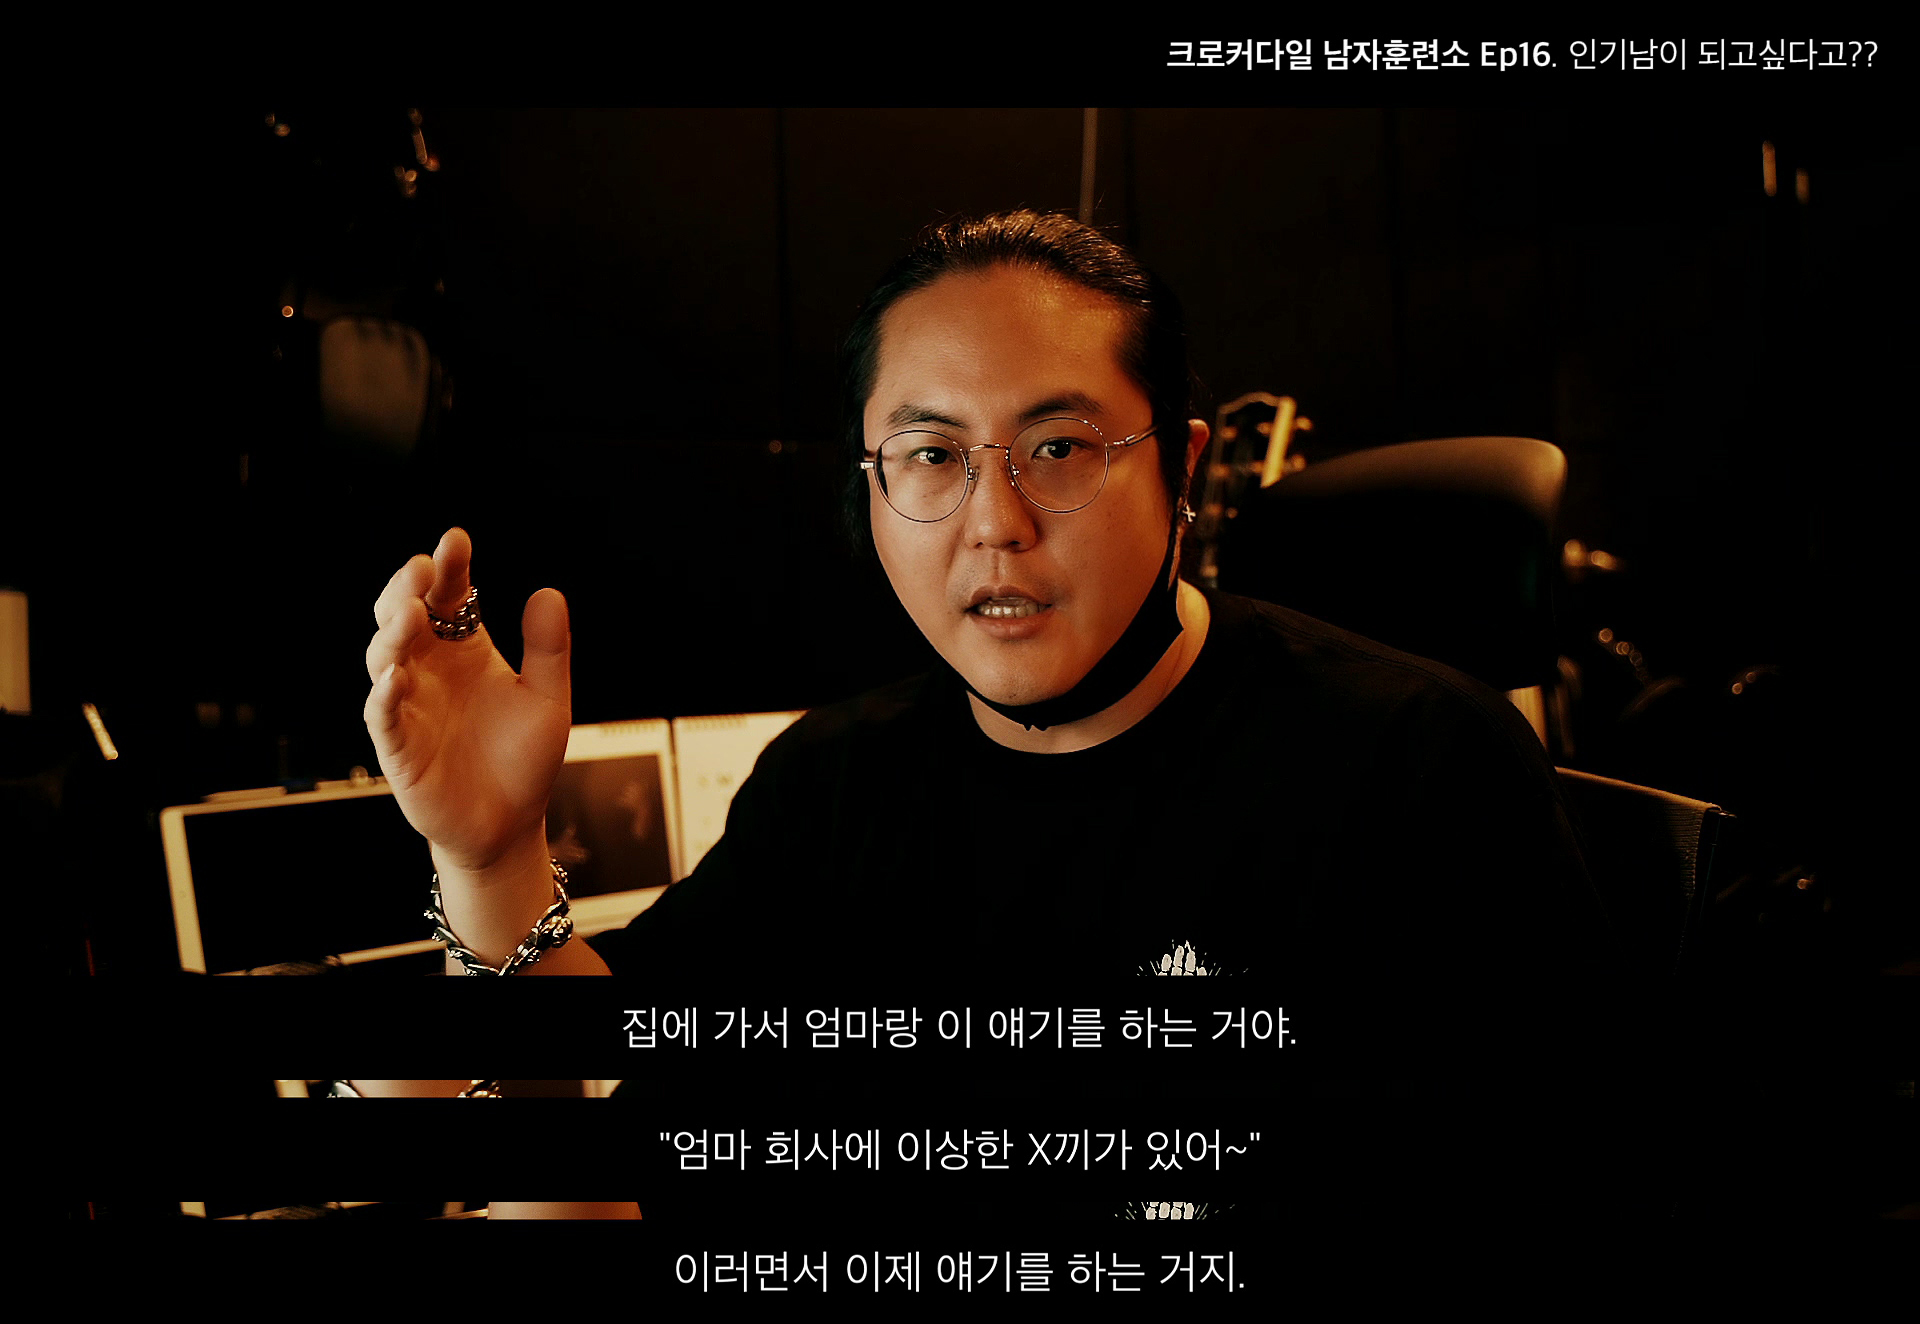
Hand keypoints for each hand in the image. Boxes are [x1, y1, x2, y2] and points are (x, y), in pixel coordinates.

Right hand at [364, 528, 570, 873]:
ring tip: (410, 613)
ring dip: (394, 633)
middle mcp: (430, 669)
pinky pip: (383, 715)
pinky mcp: (398, 746)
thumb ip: (548, 649)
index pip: (451, 596)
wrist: (509, 825)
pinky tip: (395, 678)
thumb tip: (550, 593)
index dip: (450, 568)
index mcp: (464, 650)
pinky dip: (384, 695)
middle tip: (424, 569)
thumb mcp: (547, 700)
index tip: (456, 541)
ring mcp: (409, 704)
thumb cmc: (523, 761)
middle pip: (405, 614)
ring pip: (384, 657)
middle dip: (409, 587)